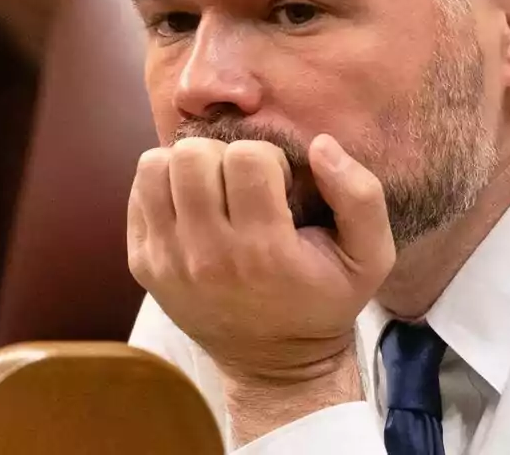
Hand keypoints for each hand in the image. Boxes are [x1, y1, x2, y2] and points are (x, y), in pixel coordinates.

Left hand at [127, 133, 395, 439]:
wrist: (276, 365)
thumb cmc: (324, 301)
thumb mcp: (370, 256)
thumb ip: (360, 195)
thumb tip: (321, 144)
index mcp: (264, 251)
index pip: (247, 158)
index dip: (268, 160)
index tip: (278, 187)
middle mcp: (207, 256)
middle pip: (193, 156)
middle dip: (224, 157)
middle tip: (242, 185)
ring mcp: (167, 261)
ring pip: (155, 167)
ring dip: (188, 168)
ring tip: (214, 190)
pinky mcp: (143, 265)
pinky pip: (139, 193)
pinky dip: (164, 188)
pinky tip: (194, 208)